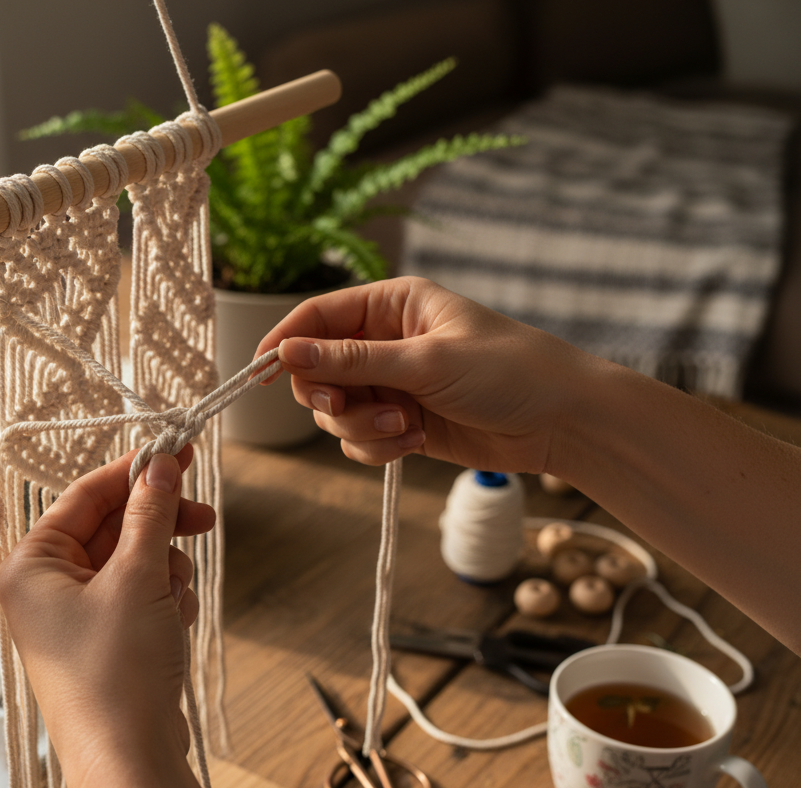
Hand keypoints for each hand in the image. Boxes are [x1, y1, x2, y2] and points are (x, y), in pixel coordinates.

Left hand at [0, 445, 213, 787]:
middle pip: (111, 527)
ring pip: (132, 561)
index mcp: (30, 566)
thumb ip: (150, 514)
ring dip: (164, 569)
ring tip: (175, 598)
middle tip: (203, 513)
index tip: (177, 450)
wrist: (129, 761)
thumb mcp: (138, 578)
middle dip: (158, 528)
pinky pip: (138, 596)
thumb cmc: (117, 671)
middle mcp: (44, 589)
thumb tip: (162, 464)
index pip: (84, 495)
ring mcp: (73, 618)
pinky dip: (164, 600)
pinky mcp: (103, 642)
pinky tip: (175, 623)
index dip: (134, 471)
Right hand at [254, 276, 591, 472]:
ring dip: (360, 427)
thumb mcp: (426, 362)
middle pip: (317, 371)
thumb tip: (286, 354)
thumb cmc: (508, 372)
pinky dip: (377, 447)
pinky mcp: (401, 423)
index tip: (259, 373)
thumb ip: (353, 361)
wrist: (562, 422)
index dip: (284, 343)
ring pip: (335, 411)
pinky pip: (359, 438)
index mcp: (392, 305)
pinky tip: (414, 442)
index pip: (317, 317)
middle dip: (330, 396)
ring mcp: (392, 385)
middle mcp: (385, 342)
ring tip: (405, 428)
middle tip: (346, 406)